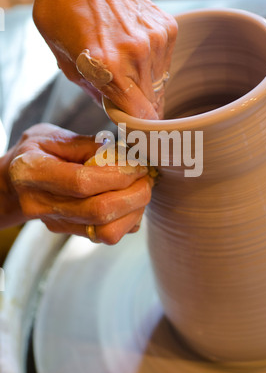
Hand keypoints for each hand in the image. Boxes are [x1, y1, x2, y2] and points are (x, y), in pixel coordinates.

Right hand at [7, 124, 152, 243]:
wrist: (12, 184)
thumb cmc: (34, 153)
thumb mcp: (50, 136)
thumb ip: (84, 144)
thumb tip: (122, 154)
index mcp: (32, 172)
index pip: (82, 182)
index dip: (117, 175)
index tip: (138, 165)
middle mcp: (41, 204)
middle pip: (98, 212)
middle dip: (134, 195)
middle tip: (147, 177)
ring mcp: (56, 223)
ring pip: (105, 232)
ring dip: (134, 211)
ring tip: (142, 190)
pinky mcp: (69, 232)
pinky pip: (106, 236)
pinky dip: (128, 221)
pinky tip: (131, 202)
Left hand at [33, 0, 177, 118]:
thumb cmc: (63, 5)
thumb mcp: (62, 56)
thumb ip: (90, 89)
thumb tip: (112, 108)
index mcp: (107, 65)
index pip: (138, 116)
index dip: (136, 127)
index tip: (132, 129)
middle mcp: (137, 55)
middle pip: (154, 105)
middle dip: (142, 112)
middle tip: (130, 108)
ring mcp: (155, 40)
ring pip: (161, 86)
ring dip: (147, 89)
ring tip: (128, 76)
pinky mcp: (167, 28)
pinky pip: (165, 64)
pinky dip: (153, 67)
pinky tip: (135, 55)